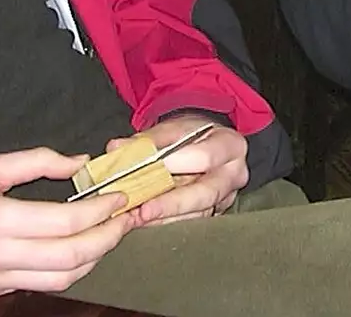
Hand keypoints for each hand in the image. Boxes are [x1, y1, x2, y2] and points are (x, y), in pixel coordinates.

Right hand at [0, 148, 130, 296]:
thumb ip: (36, 162)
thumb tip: (80, 162)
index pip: (65, 221)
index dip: (100, 210)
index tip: (118, 197)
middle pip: (71, 257)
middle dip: (107, 239)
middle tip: (125, 220)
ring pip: (61, 281)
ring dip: (93, 259)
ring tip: (108, 235)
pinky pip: (42, 286)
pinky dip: (68, 270)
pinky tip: (78, 249)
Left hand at [105, 115, 248, 228]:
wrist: (208, 142)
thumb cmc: (192, 133)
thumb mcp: (174, 128)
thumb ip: (148, 139)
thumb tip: (116, 148)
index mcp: (230, 145)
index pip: (205, 157)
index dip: (177, 163)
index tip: (149, 167)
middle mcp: (234, 174)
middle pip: (205, 193)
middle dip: (172, 204)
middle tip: (143, 211)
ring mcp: (227, 197)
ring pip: (199, 214)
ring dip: (166, 218)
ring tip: (138, 218)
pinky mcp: (216, 212)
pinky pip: (192, 223)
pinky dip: (168, 223)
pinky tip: (147, 223)